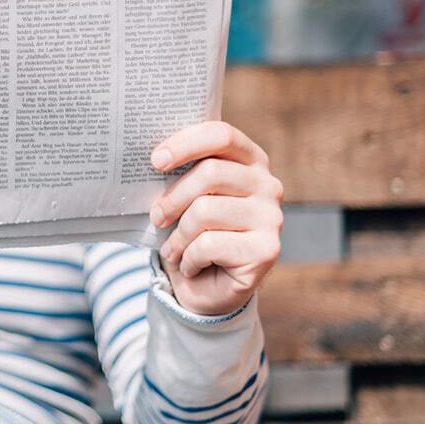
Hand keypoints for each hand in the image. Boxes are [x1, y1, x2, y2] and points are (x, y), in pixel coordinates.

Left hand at [148, 121, 282, 316]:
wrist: (207, 288)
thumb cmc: (192, 233)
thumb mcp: (185, 198)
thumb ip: (180, 174)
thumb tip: (152, 158)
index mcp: (250, 160)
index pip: (221, 135)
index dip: (186, 144)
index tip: (156, 161)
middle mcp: (268, 185)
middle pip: (210, 173)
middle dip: (173, 198)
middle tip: (156, 217)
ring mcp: (272, 217)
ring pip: (205, 211)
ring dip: (178, 236)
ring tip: (173, 249)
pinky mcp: (267, 250)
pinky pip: (210, 244)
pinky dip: (189, 258)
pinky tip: (191, 266)